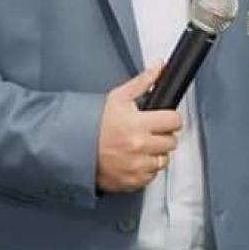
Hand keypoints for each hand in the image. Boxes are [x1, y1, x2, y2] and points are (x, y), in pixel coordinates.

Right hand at [96, 65, 182, 192]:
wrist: (74, 148)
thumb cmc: (94, 123)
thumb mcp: (118, 97)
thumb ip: (143, 81)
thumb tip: (159, 67)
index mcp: (138, 124)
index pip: (174, 121)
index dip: (170, 118)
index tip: (164, 118)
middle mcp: (139, 147)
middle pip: (171, 141)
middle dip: (162, 134)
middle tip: (148, 131)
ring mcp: (137, 166)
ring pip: (164, 159)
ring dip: (155, 153)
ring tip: (139, 145)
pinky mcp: (134, 182)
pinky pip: (152, 175)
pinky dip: (146, 168)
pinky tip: (133, 158)